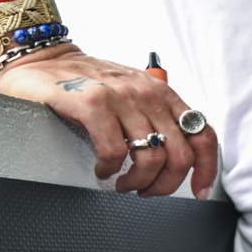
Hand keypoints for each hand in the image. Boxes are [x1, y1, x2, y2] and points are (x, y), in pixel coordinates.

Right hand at [0, 46, 217, 198]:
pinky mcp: (93, 105)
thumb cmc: (87, 83)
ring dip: (137, 182)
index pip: (203, 135)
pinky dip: (109, 169)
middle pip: (180, 155)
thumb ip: (157, 117)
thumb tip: (180, 158)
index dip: (207, 169)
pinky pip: (115, 152)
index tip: (199, 190)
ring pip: (151, 159)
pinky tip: (102, 169)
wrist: (43, 60)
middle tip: (147, 191)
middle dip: (166, 184)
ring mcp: (121, 98)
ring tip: (122, 182)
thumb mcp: (133, 95)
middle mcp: (148, 94)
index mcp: (164, 94)